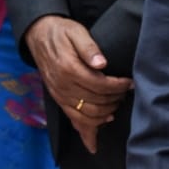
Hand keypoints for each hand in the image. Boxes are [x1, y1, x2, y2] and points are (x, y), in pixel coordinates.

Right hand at [24, 15, 132, 152]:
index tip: (130, 83)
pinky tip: (96, 137)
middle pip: (95, 102)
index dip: (118, 86)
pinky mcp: (58, 99)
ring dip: (105, 114)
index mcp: (68, 68)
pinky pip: (73, 120)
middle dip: (115, 100)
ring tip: (116, 105)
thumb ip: (89, 47)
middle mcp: (62, 85)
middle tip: (126, 93)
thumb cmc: (61, 32)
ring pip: (86, 115)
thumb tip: (101, 63)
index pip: (100, 85)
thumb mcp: (76, 31)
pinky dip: (86, 131)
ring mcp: (59, 95)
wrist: (38, 35)